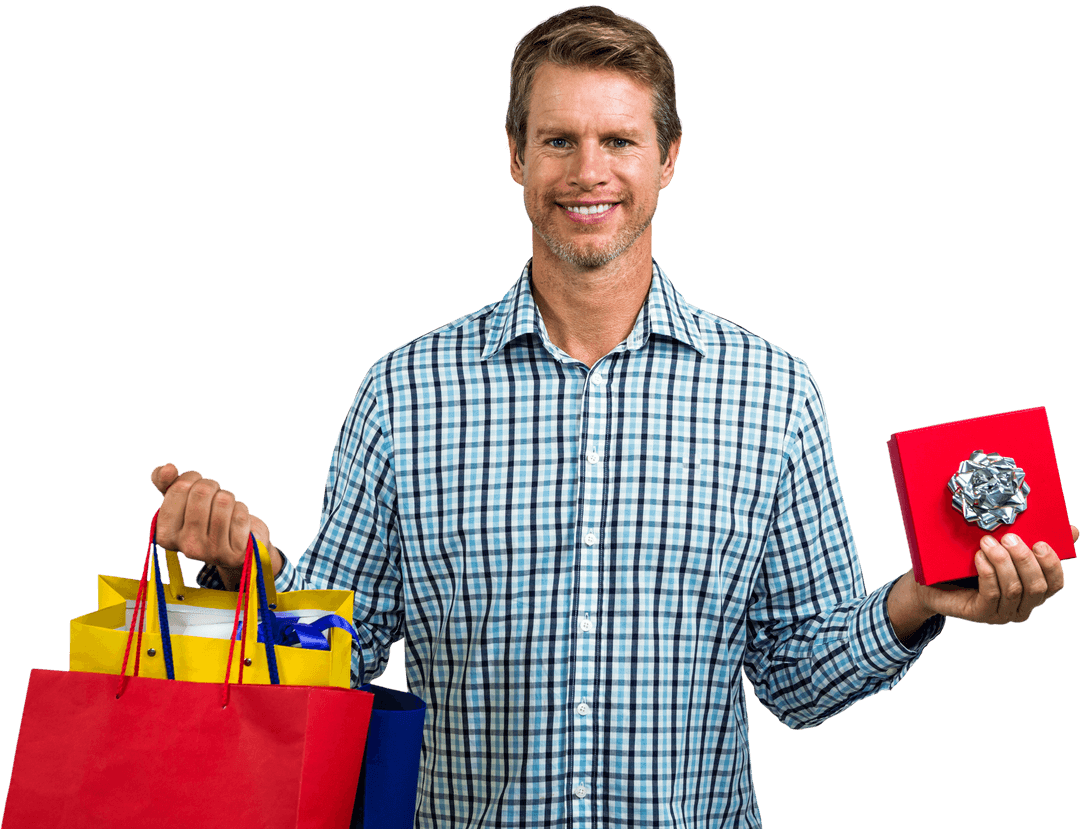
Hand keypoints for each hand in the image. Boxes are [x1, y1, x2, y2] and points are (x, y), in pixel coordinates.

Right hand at [150, 463, 279, 588]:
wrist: (234, 545)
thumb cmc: (206, 517)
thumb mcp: (183, 501)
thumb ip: (167, 483)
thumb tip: (167, 468)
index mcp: (166, 534)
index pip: (178, 488)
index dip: (192, 478)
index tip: (196, 486)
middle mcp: (186, 546)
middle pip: (202, 491)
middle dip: (212, 485)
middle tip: (213, 496)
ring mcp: (211, 552)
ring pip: (223, 501)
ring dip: (228, 497)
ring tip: (225, 507)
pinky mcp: (234, 554)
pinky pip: (240, 515)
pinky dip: (241, 509)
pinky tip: (237, 520)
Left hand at [918, 527, 1073, 624]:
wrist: (934, 582)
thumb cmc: (971, 565)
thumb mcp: (1003, 550)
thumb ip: (1032, 541)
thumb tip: (1072, 530)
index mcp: (1033, 593)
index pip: (1056, 584)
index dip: (1052, 564)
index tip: (1040, 542)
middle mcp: (1022, 607)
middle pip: (1036, 587)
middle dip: (1024, 559)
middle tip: (1008, 538)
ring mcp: (1002, 614)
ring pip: (1014, 589)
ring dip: (1002, 562)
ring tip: (987, 542)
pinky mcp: (981, 614)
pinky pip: (992, 594)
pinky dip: (988, 572)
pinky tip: (979, 557)